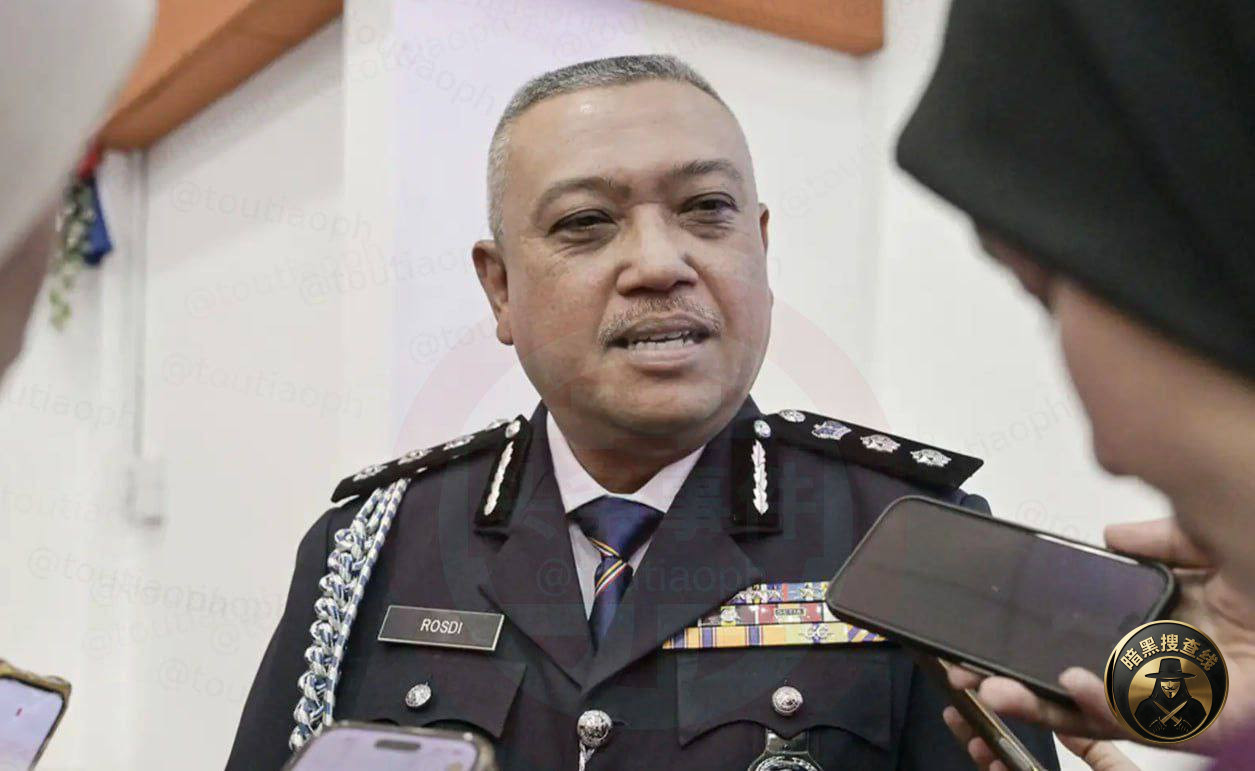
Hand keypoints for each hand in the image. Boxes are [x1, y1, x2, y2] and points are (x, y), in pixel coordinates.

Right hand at [944, 518, 1254, 756]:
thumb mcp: (1214, 533)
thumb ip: (1162, 537)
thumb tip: (1109, 540)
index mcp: (1183, 625)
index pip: (1101, 644)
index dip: (1048, 648)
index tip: (1002, 643)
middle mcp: (1189, 663)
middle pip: (1094, 687)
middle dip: (1030, 688)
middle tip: (977, 678)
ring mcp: (1205, 691)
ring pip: (1115, 713)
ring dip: (1051, 707)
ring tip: (1001, 692)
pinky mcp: (1226, 714)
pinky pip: (1160, 722)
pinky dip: (1111, 706)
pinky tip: (1075, 686)